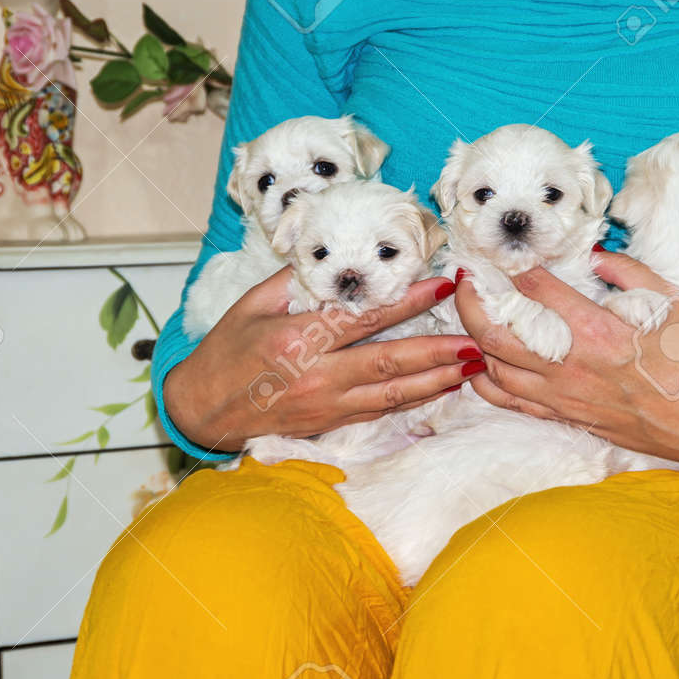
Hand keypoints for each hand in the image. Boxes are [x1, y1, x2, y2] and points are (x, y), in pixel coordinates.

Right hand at [165, 268, 483, 451]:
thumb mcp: (252, 304)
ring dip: (436, 381)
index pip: (363, 319)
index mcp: (297, 339)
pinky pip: (379, 411)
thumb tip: (339, 256)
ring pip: (392, 395)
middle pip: (388, 364)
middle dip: (437, 352)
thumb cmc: (226, 351)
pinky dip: (413, 400)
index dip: (406, 303)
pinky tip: (440, 388)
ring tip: (473, 368)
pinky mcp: (329, 423)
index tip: (441, 286)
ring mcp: (325, 405)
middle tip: (477, 341)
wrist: (201, 410)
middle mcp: (316, 376)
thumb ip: (298, 279)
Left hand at [453, 252, 678, 475]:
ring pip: (495, 368)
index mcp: (598, 331)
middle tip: (466, 280)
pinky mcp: (565, 416)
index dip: (511, 266)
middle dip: (471, 301)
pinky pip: (510, 401)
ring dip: (475, 340)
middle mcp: (571, 365)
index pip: (536, 290)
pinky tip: (482, 364)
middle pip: (497, 332)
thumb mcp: (672, 301)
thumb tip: (596, 256)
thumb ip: (630, 272)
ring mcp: (563, 395)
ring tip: (473, 316)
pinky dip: (488, 382)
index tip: (500, 252)